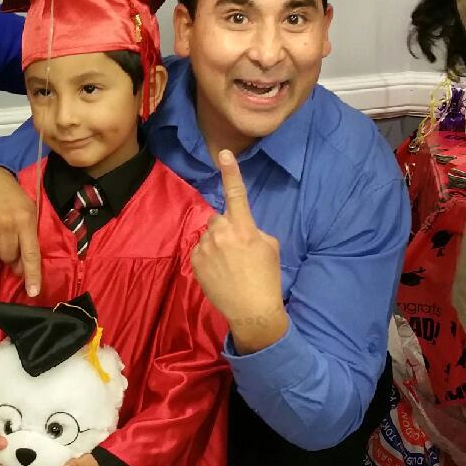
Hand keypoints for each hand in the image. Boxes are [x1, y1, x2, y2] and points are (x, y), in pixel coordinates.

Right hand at [0, 166, 41, 297]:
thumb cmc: (12, 198)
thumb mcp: (27, 213)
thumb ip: (27, 240)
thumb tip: (20, 270)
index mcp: (25, 221)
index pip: (30, 254)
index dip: (32, 275)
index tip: (32, 293)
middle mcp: (6, 224)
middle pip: (8, 258)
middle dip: (8, 253)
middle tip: (6, 237)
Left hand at [190, 150, 288, 353]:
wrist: (252, 311)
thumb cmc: (267, 278)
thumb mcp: (270, 248)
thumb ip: (253, 231)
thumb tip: (241, 231)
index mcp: (244, 227)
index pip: (236, 194)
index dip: (231, 172)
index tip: (224, 154)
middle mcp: (221, 233)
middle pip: (220, 219)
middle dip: (227, 228)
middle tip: (238, 250)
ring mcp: (205, 247)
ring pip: (210, 235)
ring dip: (217, 244)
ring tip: (229, 266)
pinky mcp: (195, 261)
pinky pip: (200, 250)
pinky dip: (208, 257)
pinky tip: (219, 273)